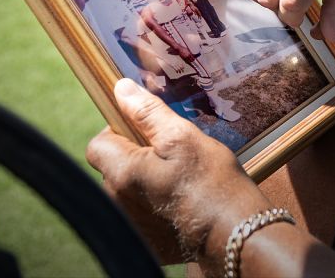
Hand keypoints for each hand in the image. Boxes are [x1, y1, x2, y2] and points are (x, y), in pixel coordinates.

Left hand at [87, 80, 271, 269]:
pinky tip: (181, 204)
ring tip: (180, 181)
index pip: (99, 144)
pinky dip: (155, 207)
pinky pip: (141, 216)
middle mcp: (117, 203)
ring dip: (145, 183)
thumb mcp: (182, 137)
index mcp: (121, 173)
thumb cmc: (212, 182)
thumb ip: (147, 113)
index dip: (120, 133)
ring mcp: (130, 227)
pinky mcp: (146, 243)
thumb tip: (121, 90)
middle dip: (135, 158)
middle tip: (172, 156)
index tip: (148, 133)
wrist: (235, 232)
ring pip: (127, 192)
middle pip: (113, 169)